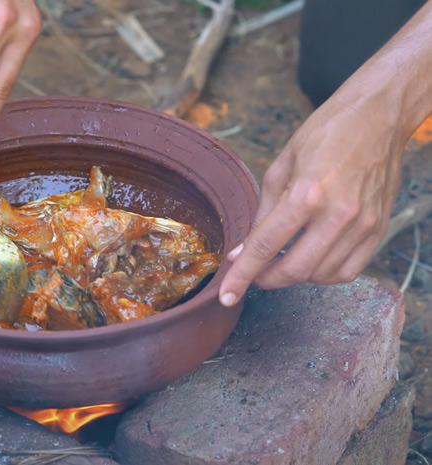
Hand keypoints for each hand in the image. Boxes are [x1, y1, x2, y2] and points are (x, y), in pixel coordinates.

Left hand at [218, 87, 406, 305]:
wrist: (378, 115)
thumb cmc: (325, 133)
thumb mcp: (281, 166)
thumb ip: (262, 212)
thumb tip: (243, 250)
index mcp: (306, 194)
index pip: (265, 246)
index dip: (242, 275)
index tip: (226, 294)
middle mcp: (337, 214)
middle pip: (294, 269)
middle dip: (266, 279)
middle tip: (254, 273)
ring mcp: (362, 225)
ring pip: (320, 275)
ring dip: (294, 276)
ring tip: (282, 260)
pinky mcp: (378, 229)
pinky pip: (348, 271)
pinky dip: (323, 275)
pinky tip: (310, 260)